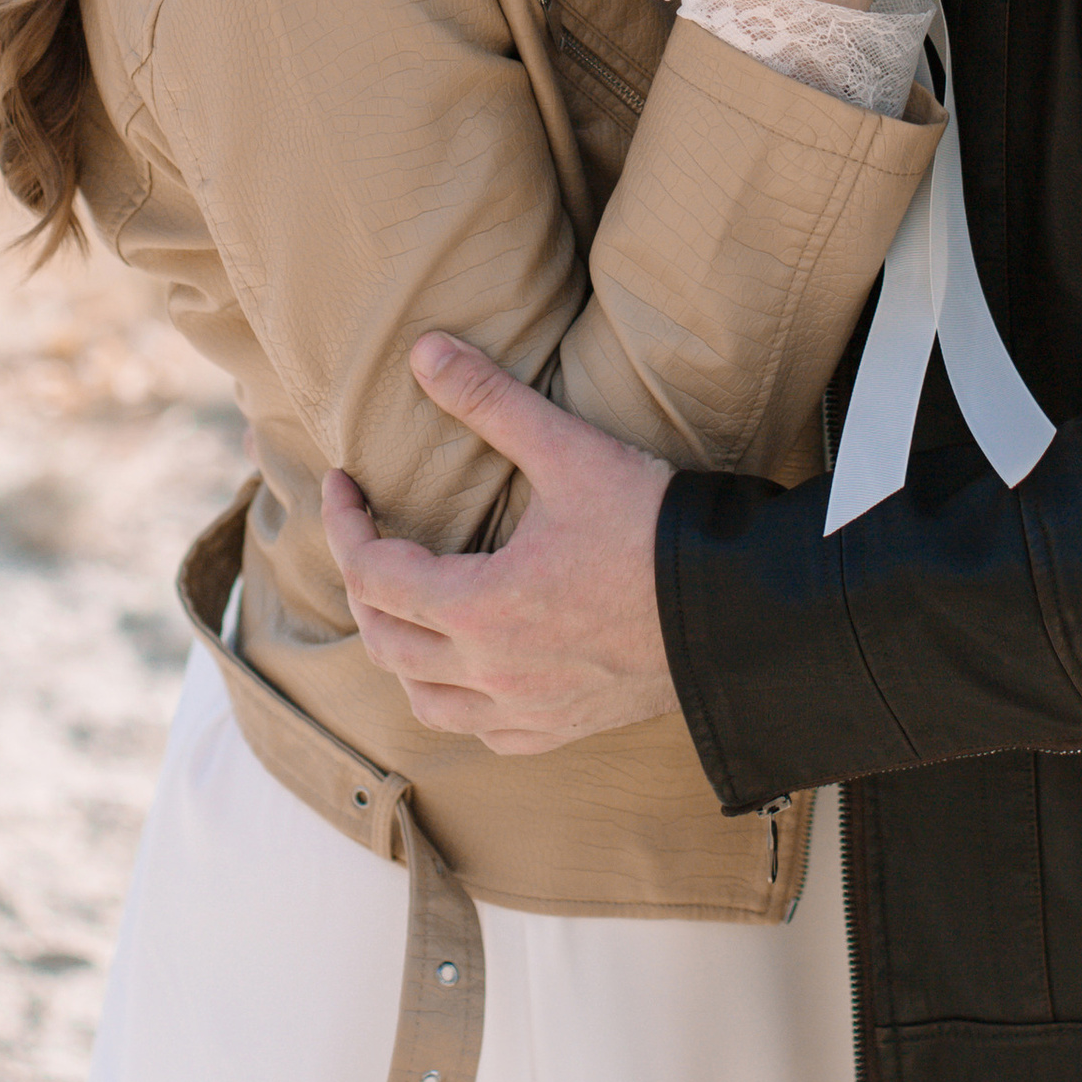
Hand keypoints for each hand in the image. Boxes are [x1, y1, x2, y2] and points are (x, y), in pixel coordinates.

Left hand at [320, 336, 674, 754]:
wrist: (737, 608)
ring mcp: (526, 710)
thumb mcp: (570, 452)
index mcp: (478, 608)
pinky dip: (454, 699)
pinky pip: (482, 731)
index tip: (344, 484)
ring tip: (406, 602)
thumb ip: (491, 401)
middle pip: (383, 638)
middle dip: (362, 582)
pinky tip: (469, 669)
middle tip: (369, 534)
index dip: (344, 523)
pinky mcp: (562, 728)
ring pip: (423, 698)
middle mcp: (490, 673)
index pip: (371, 571)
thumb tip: (423, 350)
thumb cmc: (653, 528)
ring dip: (398, 650)